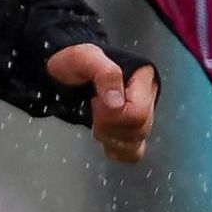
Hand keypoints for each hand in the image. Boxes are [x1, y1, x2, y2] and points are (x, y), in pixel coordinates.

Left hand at [53, 45, 160, 164]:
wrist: (63, 69)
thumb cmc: (75, 61)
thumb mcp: (85, 58)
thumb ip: (105, 74)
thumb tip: (117, 103)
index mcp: (144, 78)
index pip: (139, 113)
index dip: (112, 114)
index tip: (95, 99)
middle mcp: (148, 98)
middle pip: (139, 130)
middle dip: (108, 125)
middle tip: (92, 107)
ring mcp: (142, 115)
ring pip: (136, 144)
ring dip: (110, 137)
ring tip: (96, 119)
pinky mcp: (131, 130)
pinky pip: (133, 153)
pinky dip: (115, 148)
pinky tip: (103, 134)